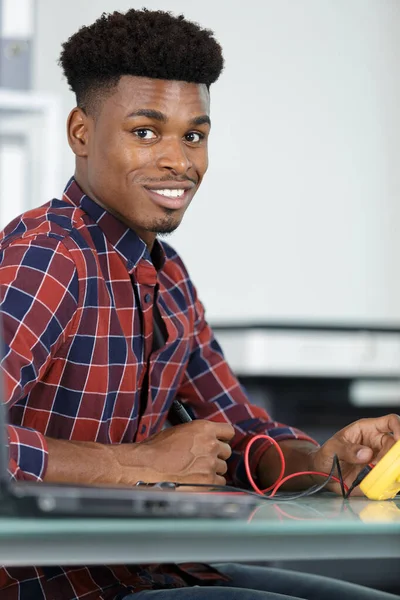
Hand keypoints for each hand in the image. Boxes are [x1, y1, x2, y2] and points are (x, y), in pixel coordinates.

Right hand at [112, 420, 233, 486]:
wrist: (146, 467)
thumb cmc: (156, 449)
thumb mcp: (179, 431)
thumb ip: (198, 434)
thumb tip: (206, 439)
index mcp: (204, 428)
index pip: (228, 431)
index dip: (223, 438)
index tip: (219, 442)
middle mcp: (211, 444)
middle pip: (226, 451)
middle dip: (217, 455)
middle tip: (203, 459)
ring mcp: (211, 464)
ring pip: (223, 468)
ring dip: (213, 469)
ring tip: (196, 471)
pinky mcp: (208, 481)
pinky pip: (219, 482)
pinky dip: (211, 483)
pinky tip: (197, 480)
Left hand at [307, 414, 399, 495]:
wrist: (323, 474)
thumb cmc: (326, 455)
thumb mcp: (331, 449)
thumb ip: (346, 450)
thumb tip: (367, 453)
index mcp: (367, 429)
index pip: (390, 422)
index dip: (399, 428)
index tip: (399, 440)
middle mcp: (376, 443)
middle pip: (396, 445)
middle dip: (395, 455)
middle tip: (383, 465)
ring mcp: (379, 459)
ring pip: (395, 462)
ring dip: (392, 469)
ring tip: (379, 475)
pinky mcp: (378, 474)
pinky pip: (390, 477)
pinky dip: (389, 481)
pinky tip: (380, 484)